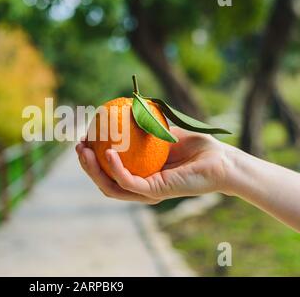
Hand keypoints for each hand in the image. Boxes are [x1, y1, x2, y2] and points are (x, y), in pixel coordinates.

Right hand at [75, 127, 234, 203]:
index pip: (108, 169)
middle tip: (78, 146)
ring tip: (84, 151)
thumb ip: (142, 122)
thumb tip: (122, 106)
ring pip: (111, 186)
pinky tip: (108, 152)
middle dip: (86, 165)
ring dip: (93, 169)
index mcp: (139, 174)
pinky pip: (129, 182)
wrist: (220, 159)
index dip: (92, 157)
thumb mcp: (162, 129)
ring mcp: (146, 192)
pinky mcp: (155, 193)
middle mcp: (139, 187)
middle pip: (104, 180)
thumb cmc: (195, 145)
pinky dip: (115, 169)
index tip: (84, 138)